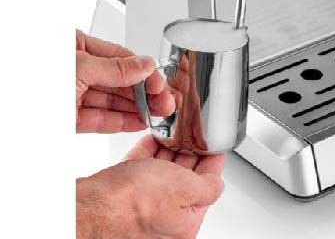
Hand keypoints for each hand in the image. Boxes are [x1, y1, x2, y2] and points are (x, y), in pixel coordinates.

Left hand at [76, 30, 174, 132]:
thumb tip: (144, 66)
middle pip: (117, 80)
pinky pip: (97, 119)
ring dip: (135, 109)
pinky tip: (136, 122)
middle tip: (164, 102)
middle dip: (143, 93)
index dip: (141, 71)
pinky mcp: (66, 120)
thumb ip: (114, 68)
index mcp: (74, 46)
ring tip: (156, 114)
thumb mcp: (79, 67)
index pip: (118, 56)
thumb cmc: (28, 79)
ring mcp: (69, 95)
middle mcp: (74, 69)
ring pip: (110, 101)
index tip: (159, 85)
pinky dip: (119, 122)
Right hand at [76, 135, 225, 238]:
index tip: (213, 146)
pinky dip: (148, 153)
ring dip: (169, 151)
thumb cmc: (135, 203)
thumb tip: (218, 183)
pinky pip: (141, 168)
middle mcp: (163, 217)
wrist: (95, 204)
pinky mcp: (123, 194)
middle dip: (190, 153)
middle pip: (185, 178)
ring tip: (174, 134)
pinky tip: (152, 140)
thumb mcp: (186, 189)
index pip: (207, 187)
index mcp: (184, 222)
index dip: (212, 162)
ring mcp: (142, 205)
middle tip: (194, 135)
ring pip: (162, 172)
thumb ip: (209, 186)